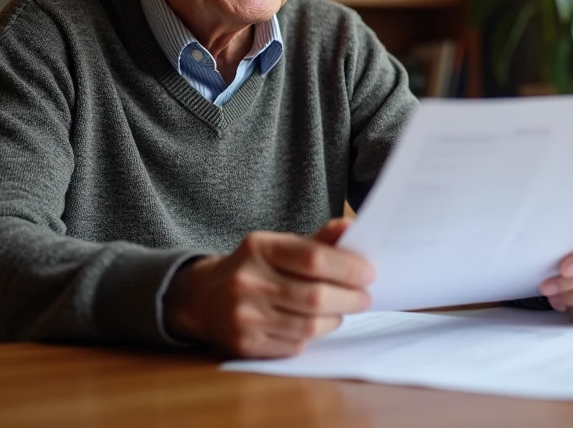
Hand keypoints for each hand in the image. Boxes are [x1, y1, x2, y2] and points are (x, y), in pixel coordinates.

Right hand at [164, 219, 373, 357]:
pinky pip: (294, 343)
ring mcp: (244, 315)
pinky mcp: (245, 344)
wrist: (204, 298)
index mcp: (258, 247)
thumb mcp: (278, 246)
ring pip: (308, 324)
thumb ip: (316, 241)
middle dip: (349, 298)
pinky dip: (313, 335)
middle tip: (365, 297)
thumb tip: (350, 228)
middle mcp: (248, 280)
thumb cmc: (254, 269)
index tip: (369, 273)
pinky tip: (317, 324)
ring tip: (342, 310)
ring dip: (335, 318)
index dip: (347, 268)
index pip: (313, 258)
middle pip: (315, 296)